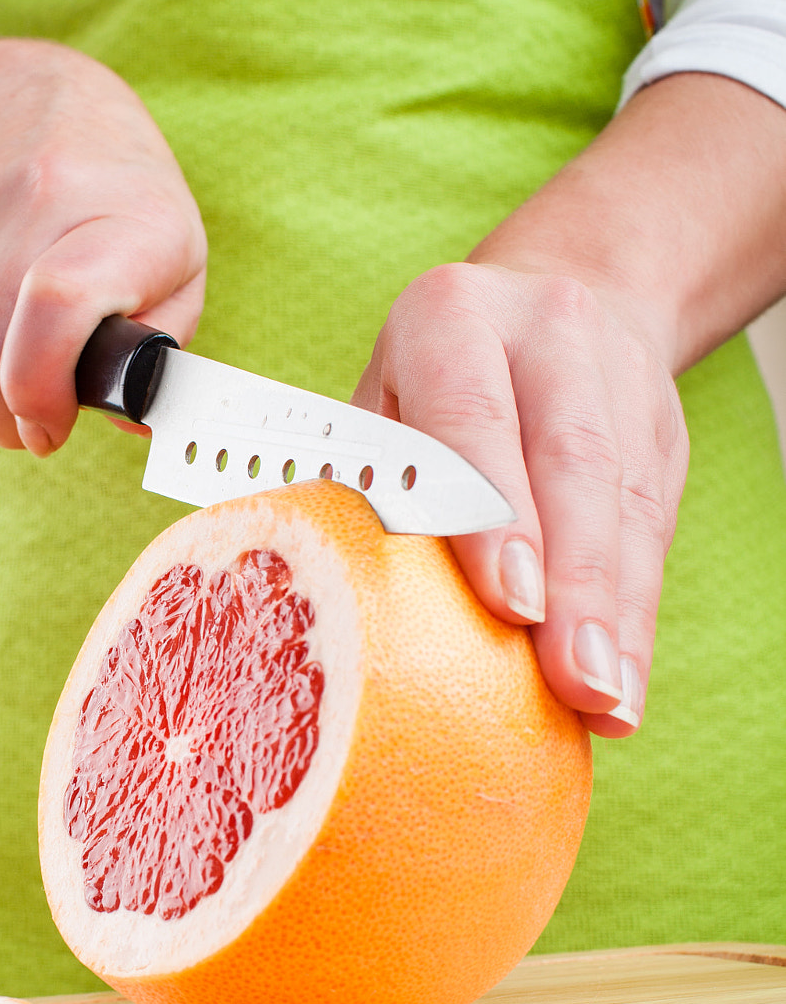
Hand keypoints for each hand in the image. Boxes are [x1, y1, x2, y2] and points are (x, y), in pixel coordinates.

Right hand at [0, 38, 205, 454]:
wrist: (34, 99)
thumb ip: (165, 345)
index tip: (60, 422)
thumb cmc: (125, 198)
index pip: (57, 303)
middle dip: (6, 418)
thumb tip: (132, 420)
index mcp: (119, 218)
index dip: (46, 385)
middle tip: (36, 433)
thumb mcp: (178, 259)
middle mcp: (34, 205)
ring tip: (8, 414)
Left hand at [352, 261, 688, 737]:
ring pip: (623, 504)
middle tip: (572, 682)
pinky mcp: (661, 430)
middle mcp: (546, 333)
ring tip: (604, 706)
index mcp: (450, 318)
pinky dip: (634, 616)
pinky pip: (654, 530)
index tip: (513, 602)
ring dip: (615, 616)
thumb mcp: (384, 402)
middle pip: (570, 463)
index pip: (473, 415)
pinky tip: (623, 687)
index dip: (495, 513)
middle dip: (575, 582)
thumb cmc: (427, 383)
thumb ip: (375, 481)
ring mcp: (617, 377)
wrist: (552, 298)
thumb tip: (342, 603)